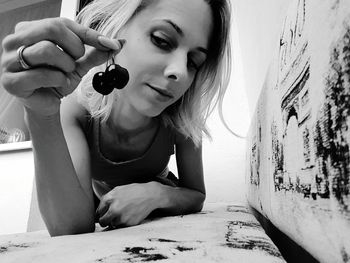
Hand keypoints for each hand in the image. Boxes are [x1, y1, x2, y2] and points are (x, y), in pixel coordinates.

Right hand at [0, 17, 122, 116]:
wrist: (46, 105)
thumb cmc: (57, 80)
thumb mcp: (79, 64)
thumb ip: (95, 52)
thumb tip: (118, 43)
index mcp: (30, 29)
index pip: (62, 23)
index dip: (89, 34)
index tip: (111, 43)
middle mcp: (16, 40)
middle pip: (52, 28)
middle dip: (75, 47)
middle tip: (76, 62)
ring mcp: (8, 60)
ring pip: (47, 50)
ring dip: (66, 65)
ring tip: (64, 74)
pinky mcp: (11, 81)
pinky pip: (42, 74)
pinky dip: (57, 80)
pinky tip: (56, 84)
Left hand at [97, 182, 158, 227]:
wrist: (150, 195)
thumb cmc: (134, 191)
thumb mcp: (118, 190)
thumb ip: (107, 199)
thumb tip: (99, 210)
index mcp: (110, 199)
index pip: (98, 212)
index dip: (101, 213)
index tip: (103, 214)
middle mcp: (114, 209)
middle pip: (103, 221)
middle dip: (105, 221)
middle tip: (108, 219)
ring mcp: (122, 217)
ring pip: (113, 224)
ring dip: (116, 221)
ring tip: (124, 212)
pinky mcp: (129, 223)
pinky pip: (123, 226)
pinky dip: (125, 222)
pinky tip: (131, 214)